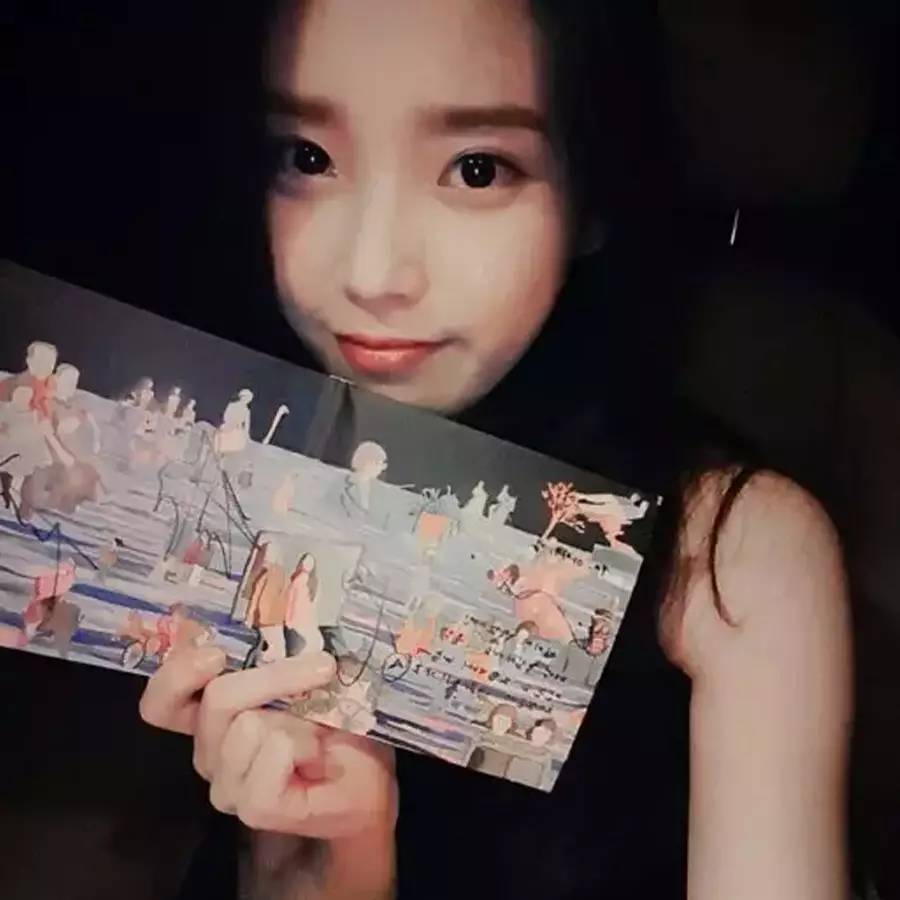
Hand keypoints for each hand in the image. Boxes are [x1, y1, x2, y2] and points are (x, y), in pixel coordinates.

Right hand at [139, 647, 396, 840]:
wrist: (370, 777)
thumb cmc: (337, 720)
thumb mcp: (307, 674)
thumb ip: (278, 652)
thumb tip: (279, 608)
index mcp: (211, 716)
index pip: (160, 703)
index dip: (177, 675)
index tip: (216, 653)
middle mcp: (209, 750)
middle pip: (217, 700)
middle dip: (274, 676)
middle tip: (322, 665)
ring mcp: (228, 785)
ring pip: (247, 727)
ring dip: (297, 720)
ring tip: (319, 731)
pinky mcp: (255, 809)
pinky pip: (269, 762)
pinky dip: (300, 748)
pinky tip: (315, 756)